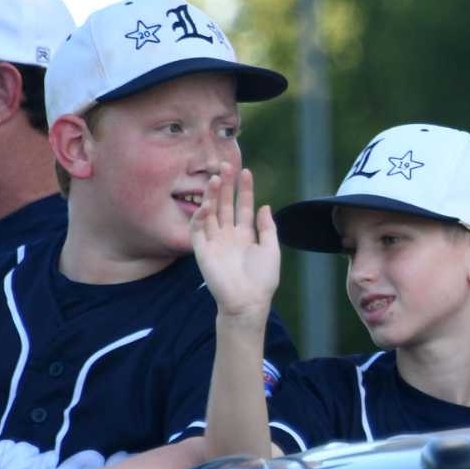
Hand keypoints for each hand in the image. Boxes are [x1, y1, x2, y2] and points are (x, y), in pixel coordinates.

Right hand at [191, 163, 280, 320]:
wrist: (247, 301)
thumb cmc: (262, 279)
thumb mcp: (271, 249)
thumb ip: (267, 227)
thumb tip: (265, 206)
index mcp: (246, 235)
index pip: (243, 207)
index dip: (245, 190)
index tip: (246, 172)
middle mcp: (229, 236)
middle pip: (225, 205)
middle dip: (226, 186)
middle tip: (226, 166)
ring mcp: (214, 242)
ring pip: (211, 213)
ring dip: (212, 196)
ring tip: (216, 178)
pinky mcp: (202, 251)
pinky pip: (198, 229)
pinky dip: (200, 216)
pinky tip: (208, 204)